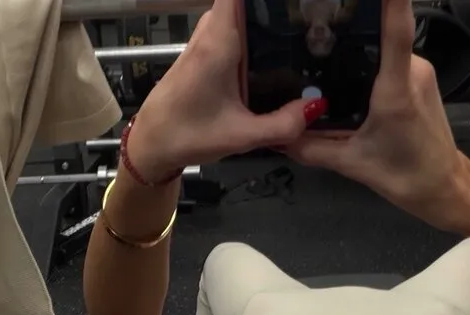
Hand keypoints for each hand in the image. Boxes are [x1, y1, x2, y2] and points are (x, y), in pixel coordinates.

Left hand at [124, 0, 326, 181]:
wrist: (152, 145)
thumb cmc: (189, 134)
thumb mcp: (242, 135)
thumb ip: (282, 124)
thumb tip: (316, 107)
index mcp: (220, 40)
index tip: (290, 3)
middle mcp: (211, 32)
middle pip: (245, 3)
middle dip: (272, 10)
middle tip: (306, 20)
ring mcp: (205, 41)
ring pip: (238, 17)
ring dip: (261, 24)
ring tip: (295, 35)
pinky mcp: (203, 55)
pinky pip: (231, 32)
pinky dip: (250, 38)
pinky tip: (271, 56)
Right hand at [284, 0, 465, 227]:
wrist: (446, 189)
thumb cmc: (411, 177)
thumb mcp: (353, 164)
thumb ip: (312, 148)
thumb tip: (281, 136)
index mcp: (396, 90)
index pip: (396, 28)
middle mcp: (412, 72)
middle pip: (375, 35)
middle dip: (346, 34)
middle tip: (314, 36)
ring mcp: (420, 72)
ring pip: (381, 50)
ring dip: (357, 56)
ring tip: (326, 62)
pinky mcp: (421, 78)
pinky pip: (390, 62)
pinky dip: (370, 69)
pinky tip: (350, 83)